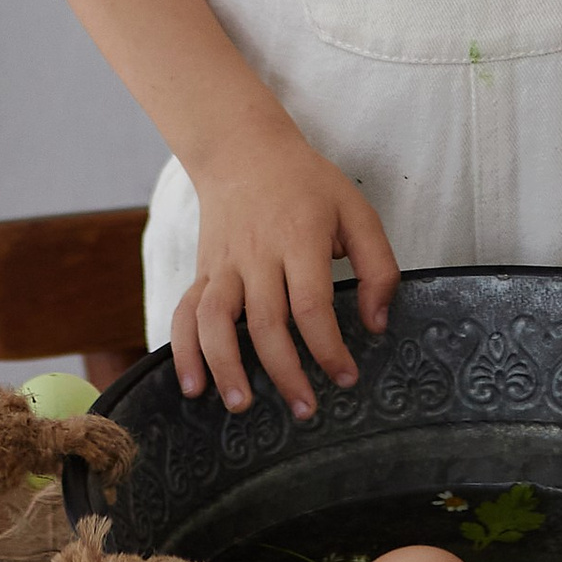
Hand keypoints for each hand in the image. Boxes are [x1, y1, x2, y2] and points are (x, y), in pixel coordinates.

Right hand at [171, 121, 399, 417]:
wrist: (243, 150)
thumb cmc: (308, 185)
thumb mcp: (356, 211)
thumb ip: (378, 267)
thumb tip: (377, 324)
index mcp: (300, 239)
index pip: (312, 305)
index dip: (329, 348)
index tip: (346, 378)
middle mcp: (257, 255)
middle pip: (266, 323)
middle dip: (285, 373)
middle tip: (305, 410)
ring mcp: (223, 265)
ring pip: (216, 321)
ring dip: (226, 367)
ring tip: (242, 405)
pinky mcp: (202, 271)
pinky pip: (185, 313)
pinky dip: (183, 351)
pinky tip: (193, 386)